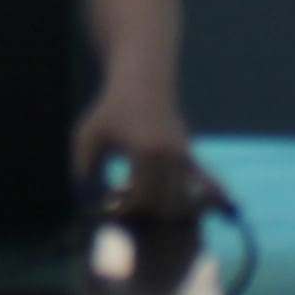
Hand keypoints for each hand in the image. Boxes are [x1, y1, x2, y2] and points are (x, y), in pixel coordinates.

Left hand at [74, 85, 205, 222]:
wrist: (143, 81)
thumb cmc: (111, 109)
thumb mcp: (89, 135)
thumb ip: (82, 168)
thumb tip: (83, 201)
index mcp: (147, 152)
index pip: (144, 199)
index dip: (126, 210)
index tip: (109, 204)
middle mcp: (172, 156)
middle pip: (167, 206)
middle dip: (145, 213)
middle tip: (123, 199)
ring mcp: (186, 156)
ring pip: (185, 200)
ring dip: (164, 208)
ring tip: (140, 194)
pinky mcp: (191, 155)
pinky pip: (205, 184)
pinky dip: (203, 198)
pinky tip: (213, 208)